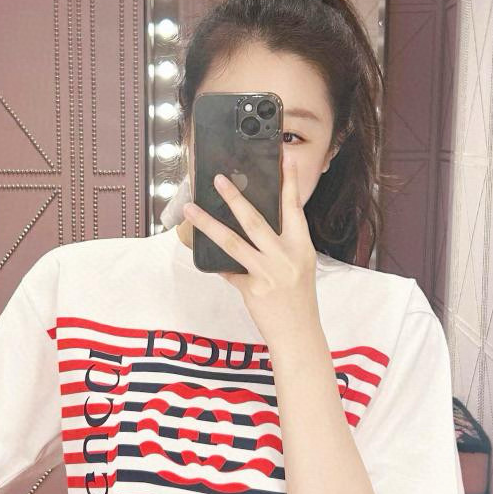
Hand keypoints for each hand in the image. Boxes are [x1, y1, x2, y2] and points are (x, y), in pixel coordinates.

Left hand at [184, 143, 320, 347]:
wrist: (299, 334)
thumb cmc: (298, 301)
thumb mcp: (298, 267)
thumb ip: (281, 246)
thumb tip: (253, 228)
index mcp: (301, 247)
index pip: (295, 208)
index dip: (290, 182)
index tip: (284, 159)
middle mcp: (285, 257)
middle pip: (255, 220)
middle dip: (235, 197)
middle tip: (219, 179)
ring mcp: (267, 273)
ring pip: (232, 242)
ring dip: (208, 223)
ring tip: (191, 210)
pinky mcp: (251, 289)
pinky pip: (227, 270)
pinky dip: (215, 262)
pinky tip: (200, 252)